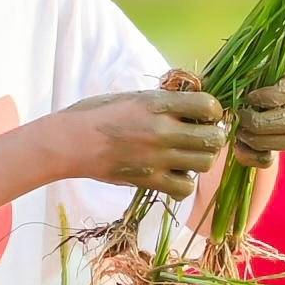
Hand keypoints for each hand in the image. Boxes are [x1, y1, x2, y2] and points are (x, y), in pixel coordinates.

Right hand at [61, 85, 233, 198]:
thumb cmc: (98, 113)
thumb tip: (193, 105)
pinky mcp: (149, 180)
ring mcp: (157, 158)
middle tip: (201, 137)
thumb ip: (164, 102)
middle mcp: (162, 130)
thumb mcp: (133, 97)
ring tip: (187, 156)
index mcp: (158, 104)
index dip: (213, 110)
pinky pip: (185, 188)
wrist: (70, 142)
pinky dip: (185, 184)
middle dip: (213, 137)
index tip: (206, 114)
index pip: (207, 105)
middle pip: (214, 139)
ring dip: (201, 160)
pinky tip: (176, 176)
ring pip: (205, 163)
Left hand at [212, 71, 284, 158]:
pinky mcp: (272, 151)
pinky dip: (250, 155)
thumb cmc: (222, 85)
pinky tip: (237, 146)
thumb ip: (229, 71)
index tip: (250, 97)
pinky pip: (269, 159)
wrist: (215, 110)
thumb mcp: (225, 73)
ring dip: (258, 139)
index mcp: (284, 83)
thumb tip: (216, 81)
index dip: (277, 94)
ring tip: (239, 132)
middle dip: (262, 122)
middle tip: (240, 117)